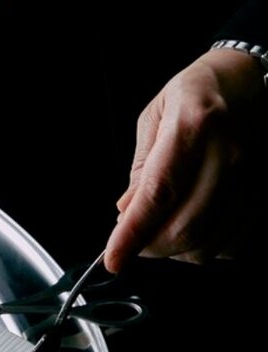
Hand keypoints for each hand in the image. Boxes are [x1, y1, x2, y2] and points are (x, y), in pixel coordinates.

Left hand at [105, 49, 267, 272]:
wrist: (251, 78)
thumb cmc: (198, 92)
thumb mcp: (155, 116)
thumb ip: (140, 169)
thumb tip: (125, 213)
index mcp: (194, 125)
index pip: (158, 195)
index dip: (132, 235)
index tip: (113, 259)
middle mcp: (229, 153)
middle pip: (184, 228)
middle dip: (148, 247)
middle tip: (132, 241)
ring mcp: (254, 175)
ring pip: (209, 242)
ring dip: (175, 250)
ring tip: (161, 230)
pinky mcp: (267, 192)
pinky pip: (234, 243)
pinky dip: (205, 247)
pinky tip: (192, 228)